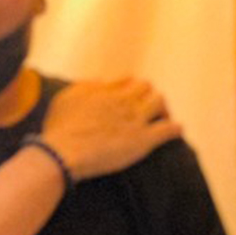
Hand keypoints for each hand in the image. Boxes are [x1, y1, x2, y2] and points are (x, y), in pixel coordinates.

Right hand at [39, 78, 182, 180]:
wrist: (62, 153)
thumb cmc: (59, 129)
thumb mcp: (67, 98)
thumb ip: (86, 87)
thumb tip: (102, 83)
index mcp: (106, 91)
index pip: (128, 81)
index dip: (131, 89)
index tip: (131, 98)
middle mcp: (123, 101)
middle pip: (146, 88)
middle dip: (148, 96)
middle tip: (148, 109)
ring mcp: (135, 120)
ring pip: (159, 102)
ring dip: (162, 109)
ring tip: (163, 119)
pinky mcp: (142, 140)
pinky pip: (168, 129)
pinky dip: (175, 128)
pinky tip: (177, 131)